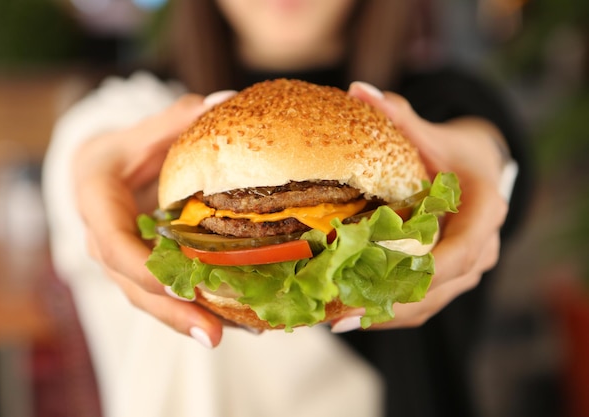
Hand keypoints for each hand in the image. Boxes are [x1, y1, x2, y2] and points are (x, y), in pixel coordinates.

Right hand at [73, 90, 236, 347]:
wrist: (102, 173)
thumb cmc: (123, 150)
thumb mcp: (143, 131)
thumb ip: (178, 120)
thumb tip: (224, 100)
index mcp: (96, 204)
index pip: (112, 244)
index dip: (143, 269)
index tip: (180, 286)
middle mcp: (104, 243)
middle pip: (134, 286)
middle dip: (173, 313)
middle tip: (213, 334)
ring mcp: (123, 262)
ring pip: (150, 300)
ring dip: (188, 321)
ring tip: (231, 335)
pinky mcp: (143, 271)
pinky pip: (166, 295)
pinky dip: (196, 309)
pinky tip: (235, 322)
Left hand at [331, 81, 509, 331]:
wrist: (478, 170)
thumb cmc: (454, 151)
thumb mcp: (432, 133)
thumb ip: (399, 116)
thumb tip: (358, 90)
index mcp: (485, 211)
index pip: (458, 253)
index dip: (419, 274)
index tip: (378, 285)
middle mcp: (483, 246)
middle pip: (438, 288)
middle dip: (389, 302)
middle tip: (340, 312)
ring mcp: (469, 267)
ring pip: (430, 302)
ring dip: (385, 313)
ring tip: (336, 319)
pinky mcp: (452, 279)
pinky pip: (424, 303)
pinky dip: (390, 310)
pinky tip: (352, 315)